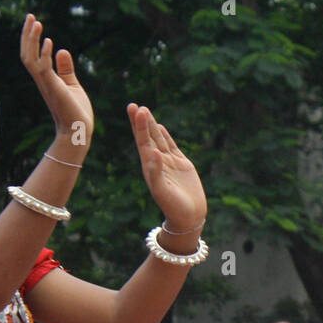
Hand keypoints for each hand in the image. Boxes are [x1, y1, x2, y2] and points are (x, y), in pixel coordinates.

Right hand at [20, 14, 92, 141]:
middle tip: (31, 16)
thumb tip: (61, 50)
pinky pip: (44, 70)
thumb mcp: (72, 85)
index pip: (32, 55)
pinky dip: (44, 55)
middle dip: (27, 35)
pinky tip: (49, 42)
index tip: (35, 22)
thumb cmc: (76, 112)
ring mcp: (46, 85)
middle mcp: (42, 80)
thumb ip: (66, 69)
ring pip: (30, 59)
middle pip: (26, 54)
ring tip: (36, 23)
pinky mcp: (54, 89)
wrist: (79, 132)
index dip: (31, 39)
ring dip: (32, 40)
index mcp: (45, 79)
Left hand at [128, 103, 206, 231]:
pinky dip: (165, 136)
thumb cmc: (174, 207)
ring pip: (159, 139)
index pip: (142, 142)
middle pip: (147, 137)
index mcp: (150, 167)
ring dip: (152, 125)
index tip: (135, 110)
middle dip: (141, 122)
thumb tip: (153, 152)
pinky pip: (171, 146)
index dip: (139, 126)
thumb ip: (156, 172)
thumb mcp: (162, 191)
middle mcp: (157, 162)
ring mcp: (169, 163)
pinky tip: (160, 127)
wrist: (189, 217)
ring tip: (145, 110)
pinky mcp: (182, 165)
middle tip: (133, 105)